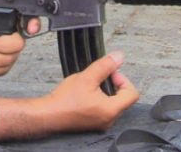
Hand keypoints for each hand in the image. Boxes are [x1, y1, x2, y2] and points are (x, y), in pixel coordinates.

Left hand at [0, 10, 39, 81]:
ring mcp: (8, 53)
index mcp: (7, 21)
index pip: (28, 20)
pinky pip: (1, 71)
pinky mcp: (2, 66)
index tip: (30, 29)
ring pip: (9, 60)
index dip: (34, 24)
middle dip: (0, 46)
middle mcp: (11, 36)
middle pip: (19, 44)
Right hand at [0, 52, 138, 139]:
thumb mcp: (87, 77)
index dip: (123, 79)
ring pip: (113, 102)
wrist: (48, 114)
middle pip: (123, 98)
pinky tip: (87, 93)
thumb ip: (105, 66)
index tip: (111, 74)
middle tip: (99, 77)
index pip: (132, 93)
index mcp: (111, 110)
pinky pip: (104, 108)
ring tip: (91, 85)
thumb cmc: (65, 101)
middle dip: (114, 84)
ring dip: (105, 91)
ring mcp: (101, 123)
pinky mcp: (93, 123)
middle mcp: (109, 119)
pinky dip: (99, 98)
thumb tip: (119, 57)